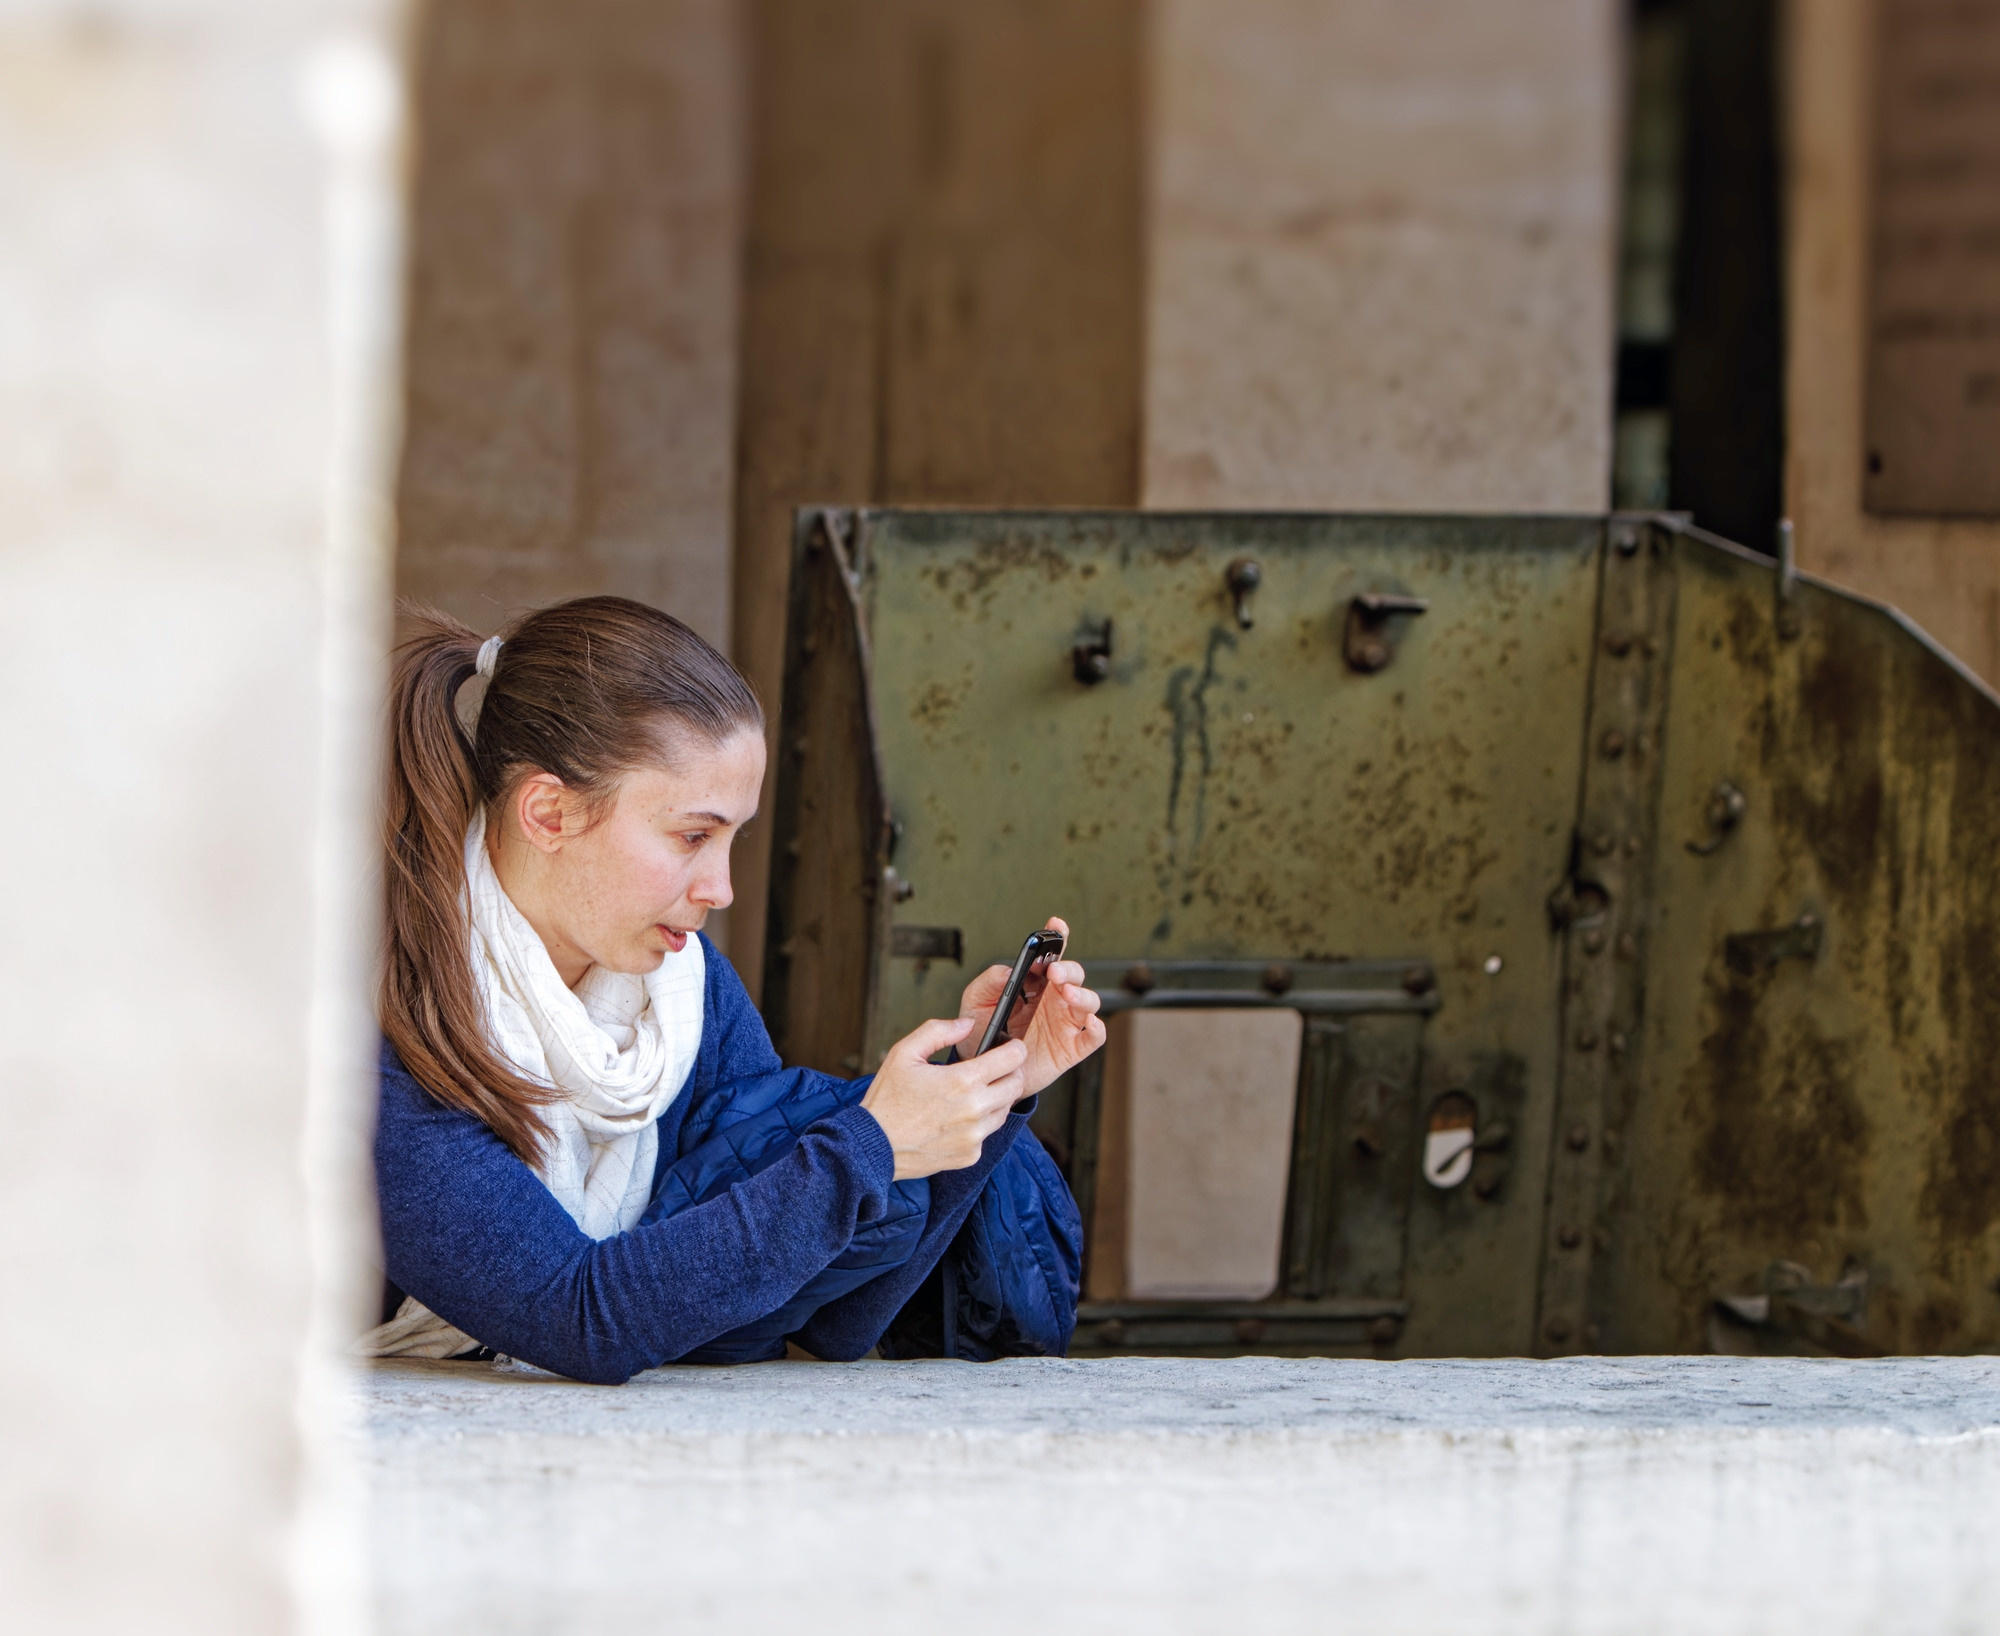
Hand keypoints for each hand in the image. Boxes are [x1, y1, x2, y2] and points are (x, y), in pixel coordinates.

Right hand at [859, 1017, 1028, 1179]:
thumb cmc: (887, 1098)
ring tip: (971, 1093)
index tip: (1011, 1047)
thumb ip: (938, 1031)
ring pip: (1004, 1110)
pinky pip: (987, 1134)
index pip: (1012, 1059)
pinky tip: (958, 1118)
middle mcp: (974, 1110)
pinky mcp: (970, 1155)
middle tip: (993, 1069)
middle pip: (1016, 1085)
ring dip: (996, 1098)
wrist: (873, 1147)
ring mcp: (974, 1136)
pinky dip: (979, 1124)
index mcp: (962, 1081)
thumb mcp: (904, 1053)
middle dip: (1010, 1073)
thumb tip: (968, 1025)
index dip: (1015, 1049)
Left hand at [958, 916, 1106, 1098]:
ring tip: (1066, 993)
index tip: (1056, 925)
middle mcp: (1055, 1000)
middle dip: (1068, 970)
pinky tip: (1090, 1023)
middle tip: (1054, 972)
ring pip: (1089, 1002)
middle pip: (1075, 976)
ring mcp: (1065, 1024)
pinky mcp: (1070, 1049)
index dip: (1058, 937)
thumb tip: (1008, 970)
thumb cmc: (981, 1033)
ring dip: (1082, 994)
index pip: (1052, 956)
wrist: (983, 1072)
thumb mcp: (976, 1002)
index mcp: (1035, 984)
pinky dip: (1098, 1029)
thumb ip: (989, 982)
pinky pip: (1093, 1038)